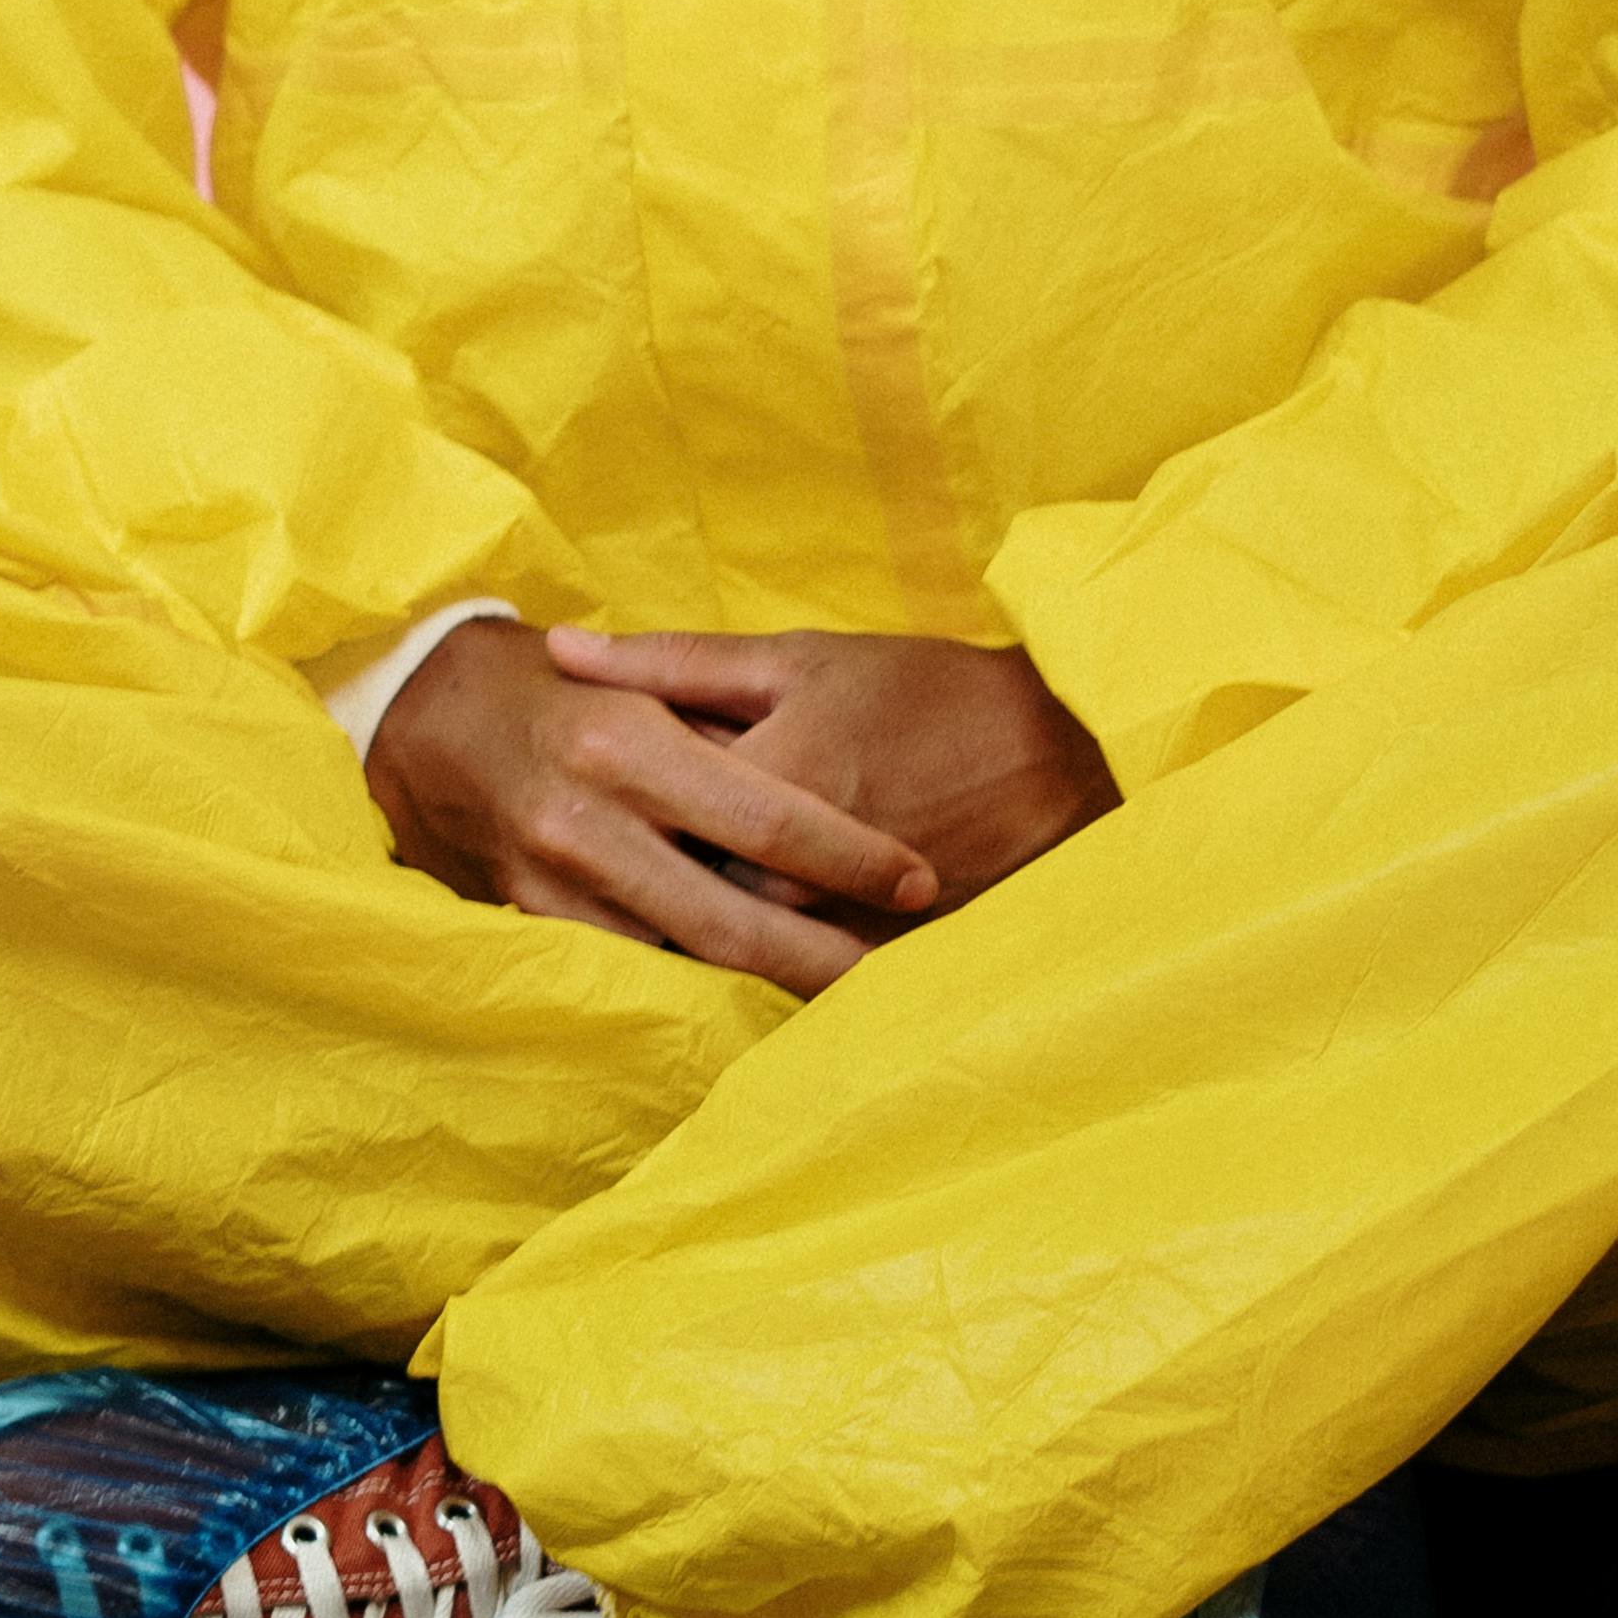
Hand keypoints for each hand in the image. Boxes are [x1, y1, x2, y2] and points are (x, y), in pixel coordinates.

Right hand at [367, 618, 942, 996]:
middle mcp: (588, 819)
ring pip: (681, 960)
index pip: (767, 816)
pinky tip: (752, 998)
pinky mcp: (529, 924)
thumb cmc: (558, 689)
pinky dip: (693, 986)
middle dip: (825, 958)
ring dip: (766, 985)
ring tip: (845, 995)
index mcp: (628, 740)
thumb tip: (830, 788)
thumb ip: (723, 728)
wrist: (422, 719)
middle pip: (732, 918)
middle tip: (899, 978)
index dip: (851, 858)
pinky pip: (630, 971)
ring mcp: (552, 883)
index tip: (918, 883)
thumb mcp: (640, 680)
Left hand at [540, 628, 1117, 915]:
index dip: (610, 803)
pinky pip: (776, 967)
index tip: (585, 786)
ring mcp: (829, 926)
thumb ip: (673, 663)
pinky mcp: (865, 962)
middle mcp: (789, 872)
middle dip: (641, 868)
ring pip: (723, 936)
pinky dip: (755, 938)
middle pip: (673, 889)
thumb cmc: (921, 692)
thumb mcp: (798, 658)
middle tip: (625, 836)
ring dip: (690, 909)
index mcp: (762, 781)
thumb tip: (561, 649)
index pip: (641, 817)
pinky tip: (752, 907)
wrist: (1055, 757)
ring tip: (683, 872)